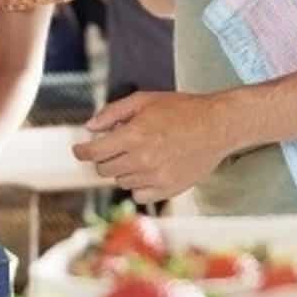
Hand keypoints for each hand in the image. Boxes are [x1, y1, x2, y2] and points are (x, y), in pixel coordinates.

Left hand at [73, 92, 236, 204]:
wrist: (217, 126)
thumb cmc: (180, 109)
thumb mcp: (144, 100)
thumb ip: (112, 113)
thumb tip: (89, 128)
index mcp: (134, 135)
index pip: (94, 152)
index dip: (81, 152)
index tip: (79, 150)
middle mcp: (142, 159)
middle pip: (104, 170)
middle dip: (104, 158)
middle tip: (115, 147)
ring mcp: (156, 177)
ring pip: (121, 182)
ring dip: (123, 170)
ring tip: (141, 153)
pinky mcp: (168, 189)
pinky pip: (139, 196)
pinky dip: (139, 186)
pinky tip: (149, 170)